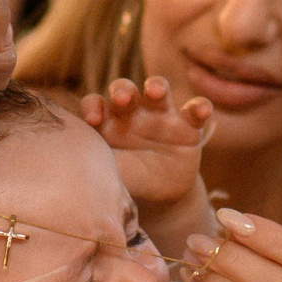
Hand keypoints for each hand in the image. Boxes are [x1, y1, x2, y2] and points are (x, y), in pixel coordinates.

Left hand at [81, 77, 212, 208]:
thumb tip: (80, 168)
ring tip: (155, 90)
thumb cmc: (129, 181)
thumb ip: (101, 166)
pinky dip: (200, 106)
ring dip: (156, 85)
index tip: (92, 120)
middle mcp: (132, 113)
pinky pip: (196, 110)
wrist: (161, 196)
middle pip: (125, 90)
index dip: (92, 107)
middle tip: (121, 98)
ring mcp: (161, 116)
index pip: (95, 105)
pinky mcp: (188, 126)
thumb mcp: (114, 175)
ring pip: (158, 90)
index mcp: (107, 122)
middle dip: (122, 90)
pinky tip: (202, 110)